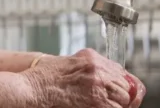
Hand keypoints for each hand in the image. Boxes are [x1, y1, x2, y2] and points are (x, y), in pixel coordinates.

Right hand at [22, 48, 145, 107]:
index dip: (125, 85)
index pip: (122, 71)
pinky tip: (99, 107)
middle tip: (114, 103)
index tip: (124, 93)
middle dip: (124, 96)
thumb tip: (106, 80)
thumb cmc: (42, 79)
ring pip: (126, 98)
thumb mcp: (66, 65)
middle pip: (127, 85)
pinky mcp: (97, 100)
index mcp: (90, 57)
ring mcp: (98, 83)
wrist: (32, 88)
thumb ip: (87, 69)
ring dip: (119, 104)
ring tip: (103, 105)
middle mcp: (97, 67)